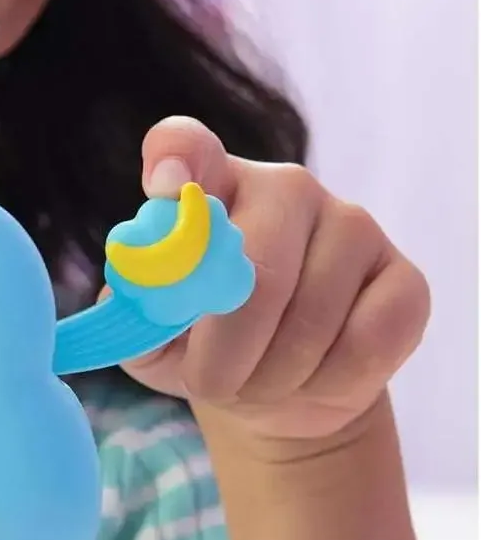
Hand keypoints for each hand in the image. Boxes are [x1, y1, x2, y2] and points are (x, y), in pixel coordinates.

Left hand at [120, 117, 429, 450]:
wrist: (279, 393)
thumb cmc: (203, 351)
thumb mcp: (153, 338)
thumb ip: (136, 308)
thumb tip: (134, 288)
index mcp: (210, 188)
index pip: (186, 146)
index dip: (175, 159)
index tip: (163, 186)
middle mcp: (284, 188)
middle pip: (256, 272)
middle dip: (224, 354)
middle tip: (212, 383)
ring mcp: (353, 226)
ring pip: (309, 322)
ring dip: (269, 380)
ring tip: (256, 384)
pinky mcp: (405, 279)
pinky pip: (364, 346)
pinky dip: (327, 384)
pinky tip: (313, 378)